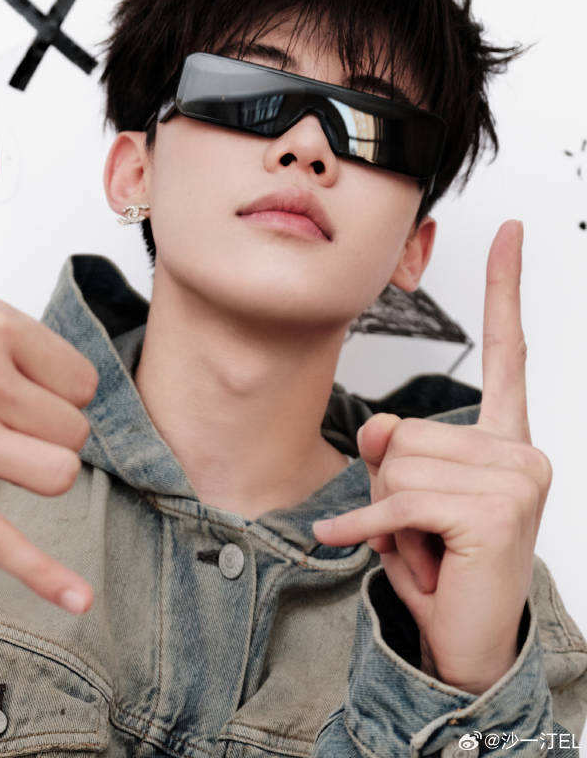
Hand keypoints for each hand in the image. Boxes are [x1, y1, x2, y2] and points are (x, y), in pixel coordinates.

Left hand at [312, 220, 551, 693]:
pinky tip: (352, 543)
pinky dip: (362, 526)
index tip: (512, 231)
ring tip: (422, 544)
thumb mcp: (404, 492)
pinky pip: (396, 502)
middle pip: (408, 429)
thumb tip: (382, 429)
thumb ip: (395, 447)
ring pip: (399, 463)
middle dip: (391, 483)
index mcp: (505, 436)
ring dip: (388, 511)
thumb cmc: (439, 561)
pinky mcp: (493, 512)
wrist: (465, 640)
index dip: (504, 289)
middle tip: (419, 527)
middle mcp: (521, 449)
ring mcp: (516, 479)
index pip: (505, 352)